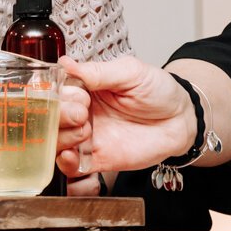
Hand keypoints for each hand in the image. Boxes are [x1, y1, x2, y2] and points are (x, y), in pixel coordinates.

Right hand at [53, 56, 194, 177]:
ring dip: (63, 137)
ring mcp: (87, 137)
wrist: (180, 120)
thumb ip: (97, 72)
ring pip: (55, 142)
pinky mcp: (97, 159)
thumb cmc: (158, 90)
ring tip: (85, 131)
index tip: (78, 95)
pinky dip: (65, 163)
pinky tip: (72, 155)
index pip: (56, 91)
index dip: (60, 95)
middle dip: (60, 116)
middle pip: (51, 118)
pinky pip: (72, 166)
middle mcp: (81, 113)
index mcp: (84, 88)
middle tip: (82, 113)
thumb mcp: (130, 72)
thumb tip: (65, 63)